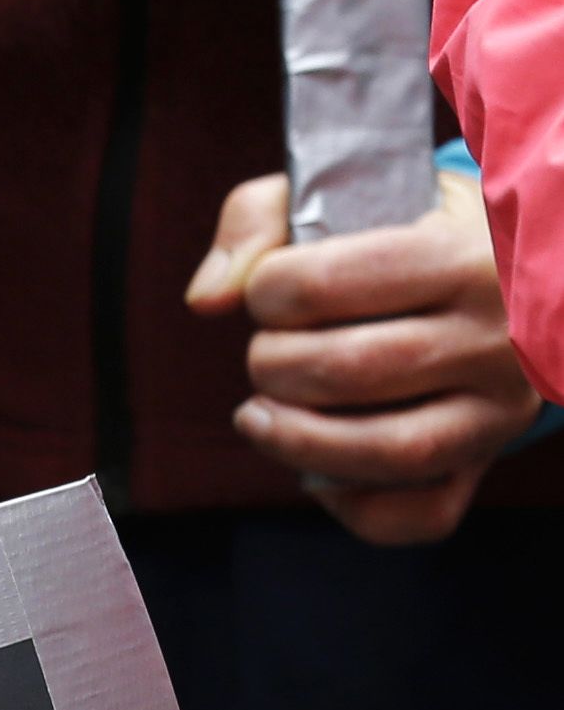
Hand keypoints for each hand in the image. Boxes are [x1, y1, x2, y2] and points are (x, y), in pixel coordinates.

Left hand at [188, 168, 543, 545]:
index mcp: (466, 255)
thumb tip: (208, 299)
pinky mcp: (483, 460)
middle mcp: (498, 336)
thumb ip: (258, 220)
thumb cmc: (401, 234)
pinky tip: (317, 471)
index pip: (324, 284)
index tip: (266, 291)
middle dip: (271, 365)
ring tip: (258, 415)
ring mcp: (498, 407)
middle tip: (267, 352)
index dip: (265, 292)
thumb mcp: (345, 195)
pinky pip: (416, 514)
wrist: (502, 270)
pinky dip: (351, 505)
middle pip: (346, 371)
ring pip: (383, 451)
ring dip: (293, 440)